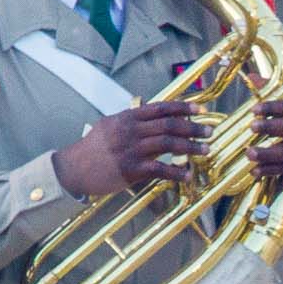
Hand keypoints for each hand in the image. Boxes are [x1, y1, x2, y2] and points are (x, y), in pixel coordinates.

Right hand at [52, 101, 206, 198]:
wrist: (72, 168)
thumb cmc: (91, 148)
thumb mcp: (109, 126)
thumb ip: (130, 120)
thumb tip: (149, 112)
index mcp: (128, 118)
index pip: (161, 108)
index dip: (183, 107)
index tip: (200, 110)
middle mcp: (131, 130)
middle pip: (169, 125)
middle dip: (193, 128)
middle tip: (210, 131)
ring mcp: (131, 149)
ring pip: (168, 144)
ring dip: (190, 147)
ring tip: (206, 151)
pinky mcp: (130, 169)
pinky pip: (159, 169)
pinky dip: (175, 173)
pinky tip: (187, 176)